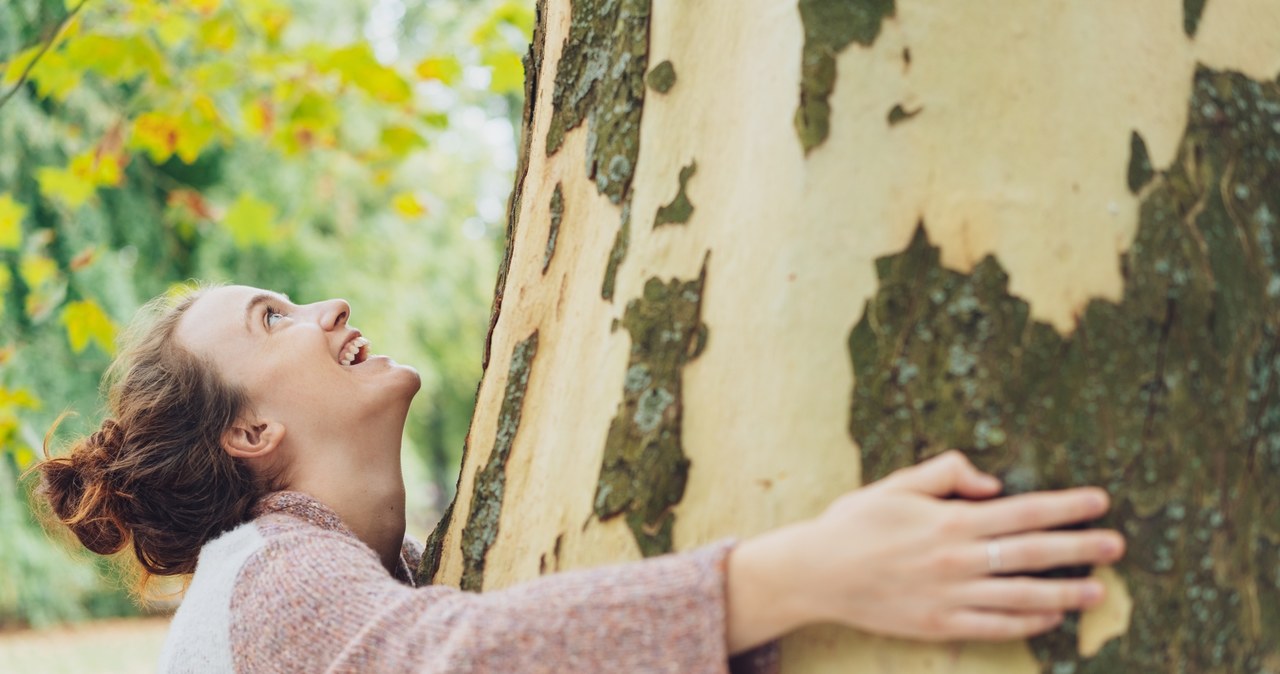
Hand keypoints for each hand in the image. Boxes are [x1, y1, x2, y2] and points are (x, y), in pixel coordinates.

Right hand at [726, 451, 1124, 651]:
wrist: (815, 573)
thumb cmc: (854, 524)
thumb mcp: (896, 485)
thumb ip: (944, 474)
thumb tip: (990, 482)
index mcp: (950, 521)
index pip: (1024, 511)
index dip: (1066, 506)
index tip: (1099, 502)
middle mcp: (958, 560)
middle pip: (1033, 553)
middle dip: (1080, 548)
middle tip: (1117, 546)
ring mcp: (951, 596)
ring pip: (1022, 596)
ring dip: (1066, 591)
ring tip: (1099, 590)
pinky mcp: (940, 624)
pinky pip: (995, 627)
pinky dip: (1027, 623)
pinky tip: (1051, 616)